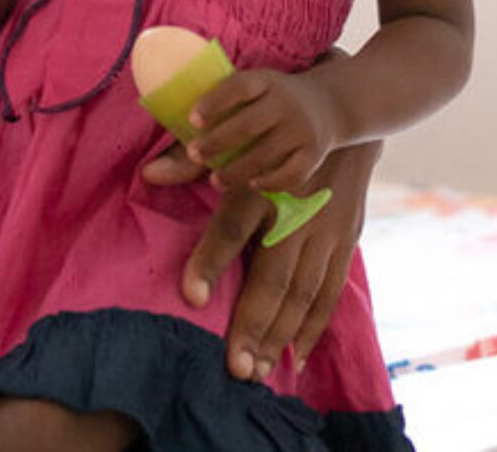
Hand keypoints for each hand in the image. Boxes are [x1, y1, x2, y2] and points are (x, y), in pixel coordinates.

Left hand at [140, 141, 379, 381]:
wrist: (339, 125)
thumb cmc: (271, 142)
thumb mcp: (234, 146)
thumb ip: (190, 164)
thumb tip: (150, 174)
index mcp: (261, 190)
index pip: (230, 229)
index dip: (210, 262)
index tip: (190, 297)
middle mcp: (296, 214)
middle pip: (273, 278)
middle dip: (253, 325)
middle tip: (234, 368)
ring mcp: (327, 232)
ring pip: (303, 294)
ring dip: (280, 337)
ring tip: (257, 372)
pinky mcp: (346, 242)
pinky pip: (329, 294)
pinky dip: (312, 329)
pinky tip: (293, 359)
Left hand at [186, 67, 340, 193]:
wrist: (331, 104)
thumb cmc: (274, 101)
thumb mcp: (255, 91)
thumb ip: (218, 111)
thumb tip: (159, 160)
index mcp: (266, 81)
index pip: (239, 87)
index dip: (215, 102)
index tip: (191, 120)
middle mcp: (287, 103)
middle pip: (248, 124)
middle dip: (217, 142)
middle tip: (195, 154)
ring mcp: (302, 129)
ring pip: (265, 154)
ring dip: (236, 171)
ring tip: (215, 180)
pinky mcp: (315, 154)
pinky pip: (290, 174)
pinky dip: (270, 182)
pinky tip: (252, 184)